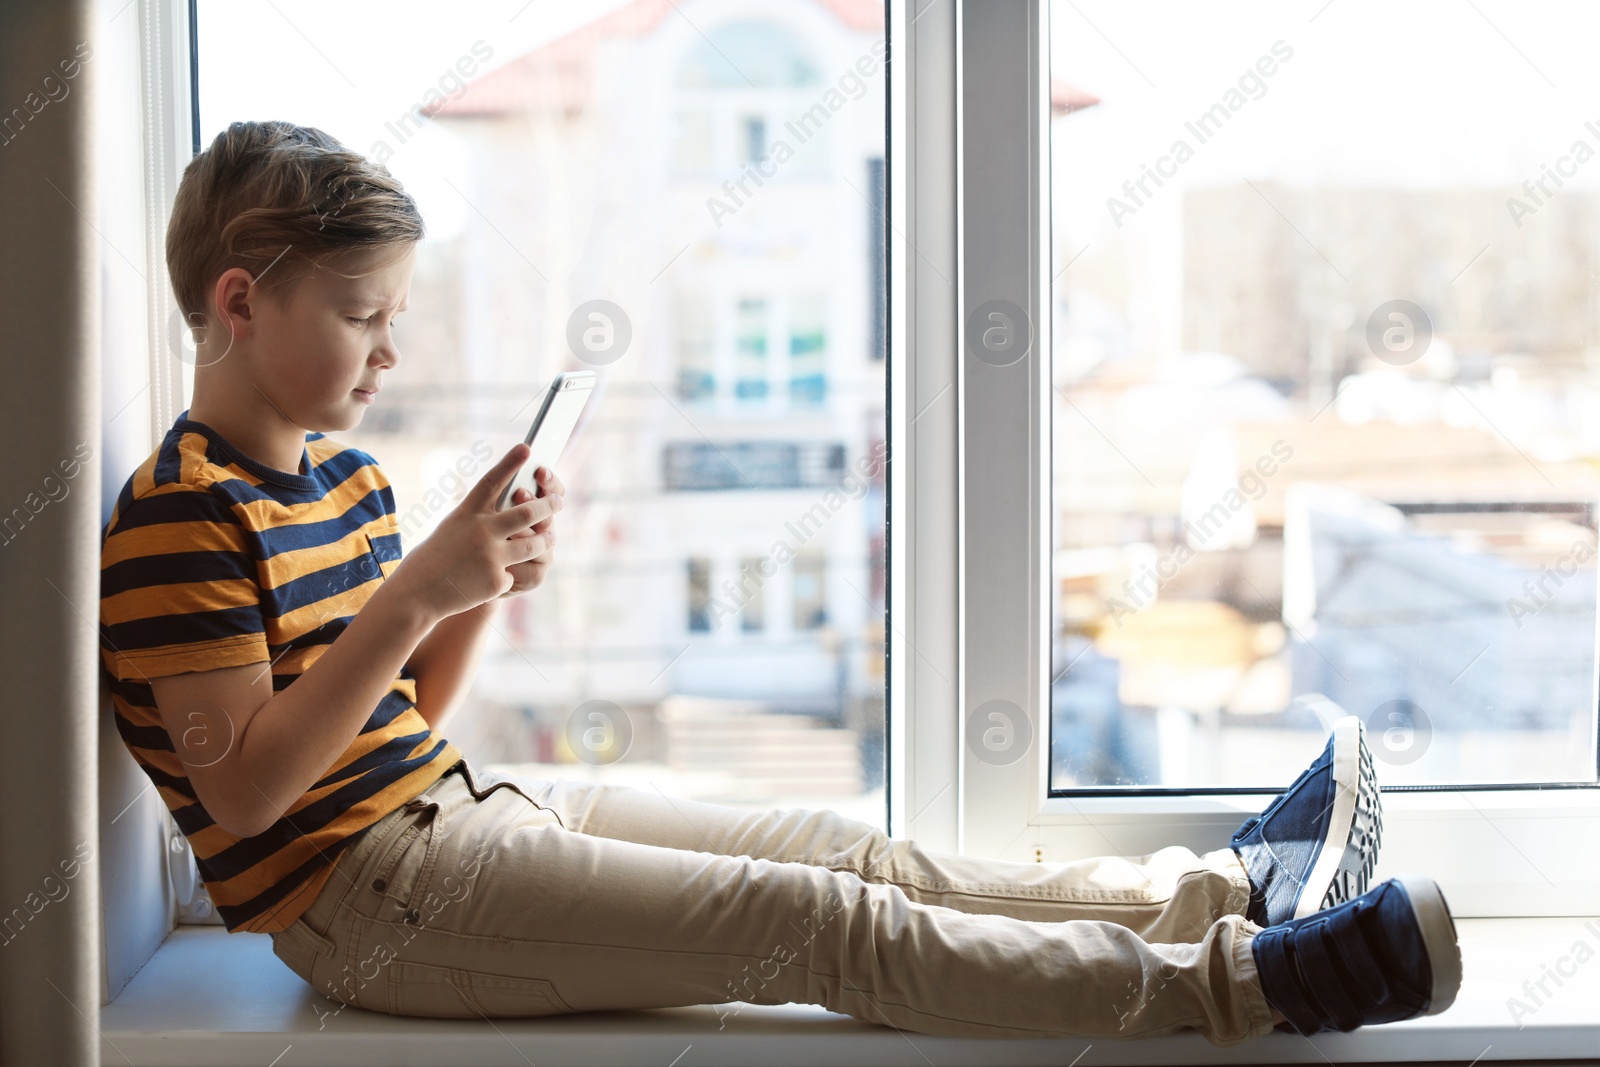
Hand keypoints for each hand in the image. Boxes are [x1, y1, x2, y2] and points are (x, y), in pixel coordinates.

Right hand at [387, 442, 561, 620]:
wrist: (416, 594)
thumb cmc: (434, 558)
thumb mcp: (452, 528)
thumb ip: (479, 519)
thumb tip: (515, 510)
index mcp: (466, 513)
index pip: (492, 481)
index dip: (510, 462)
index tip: (527, 447)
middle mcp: (480, 530)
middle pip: (526, 512)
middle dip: (548, 505)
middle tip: (559, 501)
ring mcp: (490, 555)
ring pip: (534, 544)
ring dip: (546, 539)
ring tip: (551, 535)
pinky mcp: (496, 579)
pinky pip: (515, 574)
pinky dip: (508, 576)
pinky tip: (490, 580)